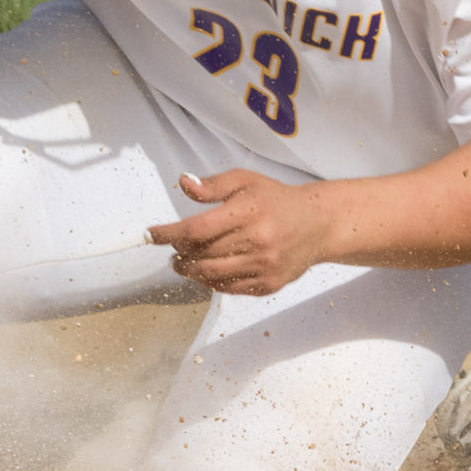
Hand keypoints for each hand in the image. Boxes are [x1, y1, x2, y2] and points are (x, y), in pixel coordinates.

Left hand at [148, 170, 333, 296]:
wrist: (318, 224)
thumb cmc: (277, 199)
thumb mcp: (246, 181)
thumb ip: (213, 185)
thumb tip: (183, 183)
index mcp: (248, 211)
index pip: (197, 228)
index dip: (169, 234)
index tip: (152, 234)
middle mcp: (257, 240)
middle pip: (202, 254)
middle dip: (179, 253)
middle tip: (172, 249)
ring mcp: (265, 265)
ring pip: (212, 275)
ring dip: (190, 270)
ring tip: (182, 263)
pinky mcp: (269, 284)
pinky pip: (230, 289)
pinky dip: (211, 282)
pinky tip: (205, 272)